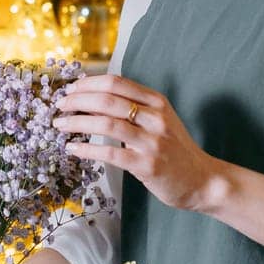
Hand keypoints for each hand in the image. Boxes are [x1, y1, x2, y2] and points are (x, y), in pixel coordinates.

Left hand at [52, 73, 220, 213]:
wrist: (203, 181)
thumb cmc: (176, 150)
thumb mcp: (160, 121)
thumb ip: (133, 108)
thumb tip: (92, 100)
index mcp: (157, 102)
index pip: (116, 82)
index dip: (88, 83)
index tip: (70, 89)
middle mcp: (156, 117)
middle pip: (108, 99)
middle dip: (77, 100)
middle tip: (59, 105)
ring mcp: (152, 142)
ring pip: (106, 124)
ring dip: (77, 122)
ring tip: (60, 125)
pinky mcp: (147, 166)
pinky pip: (110, 153)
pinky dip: (87, 150)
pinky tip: (73, 149)